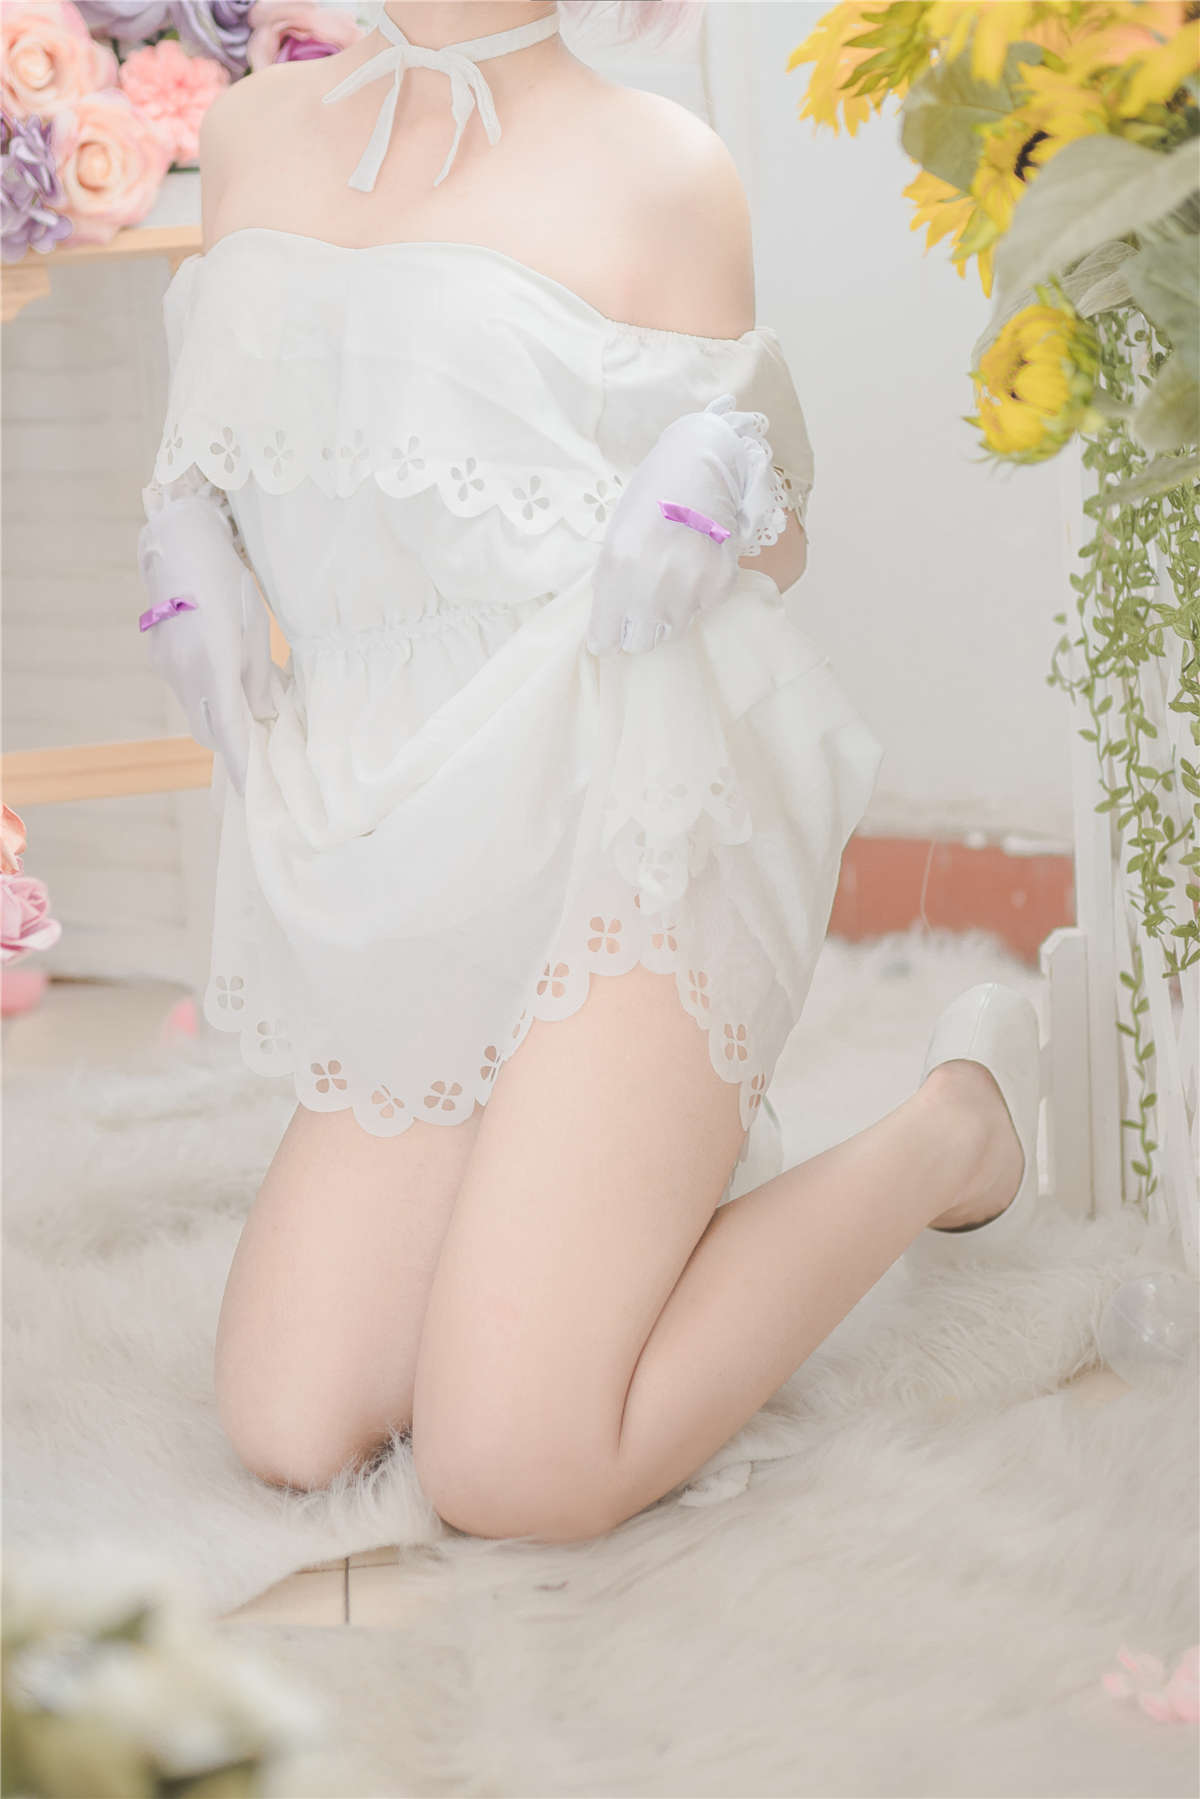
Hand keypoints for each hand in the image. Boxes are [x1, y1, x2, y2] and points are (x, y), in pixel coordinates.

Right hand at [137, 493, 273, 796]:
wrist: (177, 546)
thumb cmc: (226, 581)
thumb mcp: (256, 627)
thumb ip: (260, 676)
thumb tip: (265, 715)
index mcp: (214, 666)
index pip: (230, 731)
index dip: (242, 764)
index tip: (252, 792)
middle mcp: (184, 674)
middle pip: (210, 732)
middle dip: (234, 744)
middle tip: (262, 743)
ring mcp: (167, 668)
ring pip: (197, 712)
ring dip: (221, 718)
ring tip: (248, 702)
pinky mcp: (160, 659)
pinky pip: (188, 691)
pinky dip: (207, 695)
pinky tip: (224, 673)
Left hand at [586, 393, 780, 656]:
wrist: (701, 465)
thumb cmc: (649, 497)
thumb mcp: (614, 538)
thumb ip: (610, 585)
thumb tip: (608, 631)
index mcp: (618, 568)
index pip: (605, 639)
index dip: (606, 636)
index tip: (610, 631)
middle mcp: (654, 585)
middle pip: (640, 643)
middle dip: (637, 629)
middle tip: (641, 605)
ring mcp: (691, 587)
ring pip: (672, 629)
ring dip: (667, 613)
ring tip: (670, 578)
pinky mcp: (720, 585)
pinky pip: (702, 611)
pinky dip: (697, 597)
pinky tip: (694, 566)